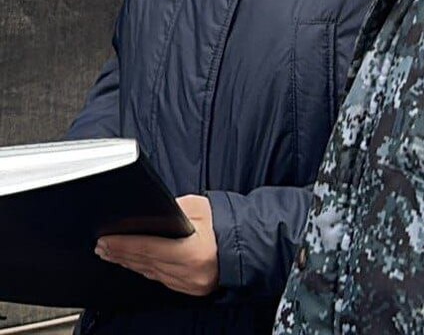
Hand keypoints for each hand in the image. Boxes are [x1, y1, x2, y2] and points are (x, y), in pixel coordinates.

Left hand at [95, 194, 219, 296]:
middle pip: (145, 262)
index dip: (124, 245)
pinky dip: (145, 270)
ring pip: (150, 273)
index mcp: (192, 253)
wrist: (248, 244)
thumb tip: (152, 212)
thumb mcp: (201, 208)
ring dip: (129, 262)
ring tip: (112, 253)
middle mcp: (188, 273)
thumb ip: (174, 210)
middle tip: (102, 246)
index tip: (105, 240)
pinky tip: (133, 264)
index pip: (148, 248)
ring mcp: (188, 284)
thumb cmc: (227, 223)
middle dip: (121, 253)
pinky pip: (160, 278)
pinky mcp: (188, 289)